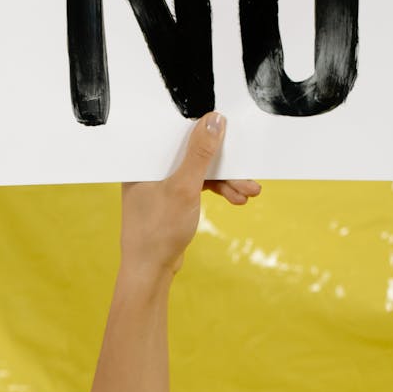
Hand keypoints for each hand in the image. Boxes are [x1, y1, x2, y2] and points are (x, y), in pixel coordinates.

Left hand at [120, 112, 260, 281]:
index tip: (230, 132)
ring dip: (226, 180)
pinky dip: (218, 190)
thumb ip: (200, 153)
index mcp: (143, 159)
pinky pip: (199, 185)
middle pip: (193, 153)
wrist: (151, 272)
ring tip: (249, 192)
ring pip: (200, 171)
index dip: (204, 130)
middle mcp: (150, 168)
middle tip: (247, 171)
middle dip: (223, 164)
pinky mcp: (172, 198)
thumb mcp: (184, 187)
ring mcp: (162, 183)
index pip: (176, 133)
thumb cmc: (156, 231)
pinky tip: (236, 198)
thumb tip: (214, 120)